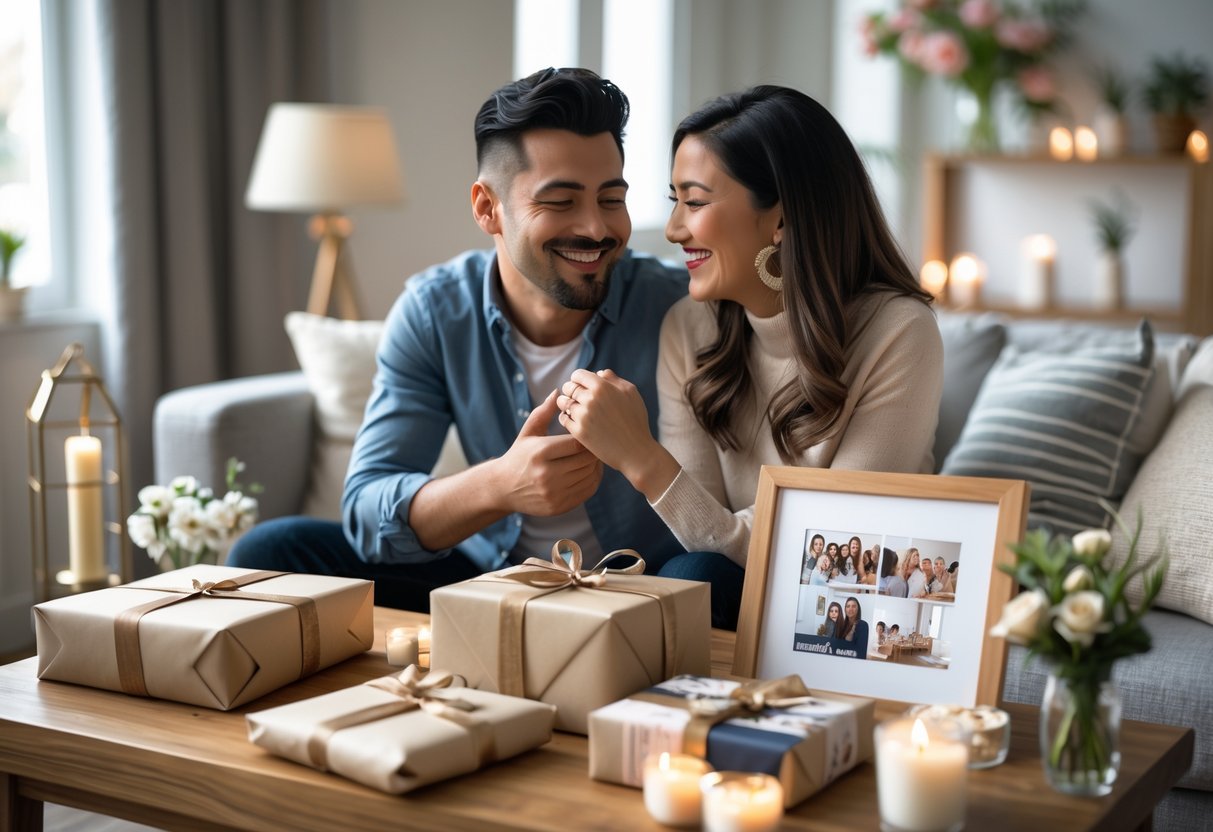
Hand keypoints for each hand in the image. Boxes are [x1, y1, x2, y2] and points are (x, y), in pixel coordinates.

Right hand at [495, 389, 601, 515]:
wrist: (502, 488)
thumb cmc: (518, 455)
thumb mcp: (528, 432)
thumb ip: (544, 412)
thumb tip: (558, 392)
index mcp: (540, 452)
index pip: (576, 443)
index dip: (587, 437)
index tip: (590, 432)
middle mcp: (546, 474)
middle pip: (586, 460)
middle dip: (593, 451)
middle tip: (597, 444)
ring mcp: (553, 493)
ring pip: (589, 476)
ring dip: (595, 466)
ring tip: (594, 457)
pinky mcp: (558, 506)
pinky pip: (587, 491)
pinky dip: (593, 480)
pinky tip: (589, 471)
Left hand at [557, 369, 678, 498]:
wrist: (635, 451)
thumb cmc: (636, 420)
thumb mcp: (631, 393)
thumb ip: (614, 379)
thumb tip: (599, 373)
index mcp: (602, 387)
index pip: (577, 375)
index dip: (579, 379)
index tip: (582, 386)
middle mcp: (590, 399)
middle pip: (568, 388)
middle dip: (571, 391)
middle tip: (578, 398)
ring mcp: (582, 416)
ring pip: (563, 403)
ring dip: (567, 404)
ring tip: (576, 409)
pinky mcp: (578, 432)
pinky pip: (563, 419)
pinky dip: (567, 418)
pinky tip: (576, 420)